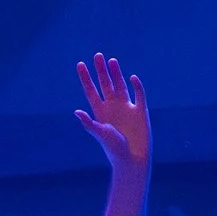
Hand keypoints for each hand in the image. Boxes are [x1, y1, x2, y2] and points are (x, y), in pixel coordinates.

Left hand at [74, 53, 150, 173]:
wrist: (132, 159)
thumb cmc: (114, 149)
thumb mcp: (100, 134)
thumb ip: (89, 123)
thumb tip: (76, 112)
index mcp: (100, 112)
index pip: (91, 91)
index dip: (85, 78)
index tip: (80, 64)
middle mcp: (112, 107)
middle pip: (105, 84)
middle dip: (101, 71)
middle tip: (97, 55)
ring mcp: (126, 108)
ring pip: (120, 86)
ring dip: (116, 73)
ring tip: (111, 60)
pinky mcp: (140, 111)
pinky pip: (139, 95)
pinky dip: (137, 86)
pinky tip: (132, 78)